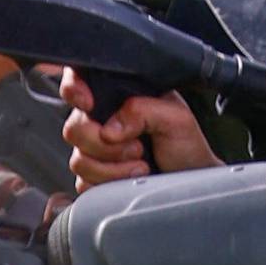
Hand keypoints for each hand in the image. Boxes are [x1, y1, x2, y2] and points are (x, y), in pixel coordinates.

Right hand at [59, 70, 220, 189]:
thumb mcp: (175, 117)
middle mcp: (102, 120)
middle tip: (137, 147)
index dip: (74, 89)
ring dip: (112, 168)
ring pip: (79, 160)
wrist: (191, 180)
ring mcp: (96, 151)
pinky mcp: (94, 178)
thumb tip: (109, 129)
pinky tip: (129, 179)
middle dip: (105, 144)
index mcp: (117, 96)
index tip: (89, 104)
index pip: (79, 81)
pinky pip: (83, 183)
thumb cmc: (186, 145)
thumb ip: (142, 110)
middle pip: (74, 128)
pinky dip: (109, 184)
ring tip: (140, 165)